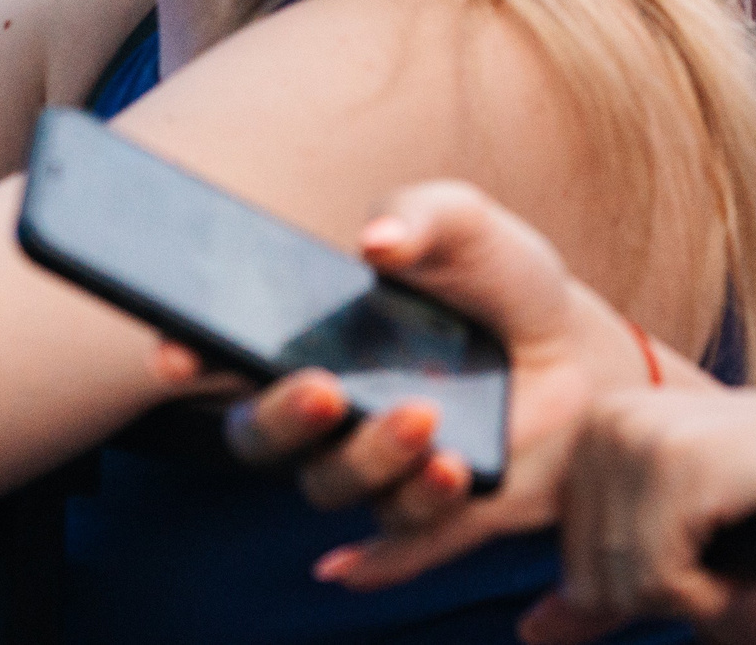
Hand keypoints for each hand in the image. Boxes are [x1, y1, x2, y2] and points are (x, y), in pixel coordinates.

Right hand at [159, 182, 670, 591]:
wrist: (580, 352)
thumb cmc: (498, 281)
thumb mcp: (465, 226)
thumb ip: (421, 214)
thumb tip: (378, 238)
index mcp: (303, 337)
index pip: (217, 356)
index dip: (183, 358)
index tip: (175, 355)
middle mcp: (319, 412)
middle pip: (256, 438)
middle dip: (279, 418)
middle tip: (323, 389)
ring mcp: (368, 467)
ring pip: (331, 486)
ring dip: (370, 458)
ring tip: (429, 419)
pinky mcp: (425, 514)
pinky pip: (397, 542)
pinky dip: (403, 537)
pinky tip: (446, 478)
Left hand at [521, 390, 755, 642]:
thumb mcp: (678, 541)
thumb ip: (605, 583)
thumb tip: (532, 632)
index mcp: (596, 428)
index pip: (575, 561)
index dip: (645, 582)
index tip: (702, 547)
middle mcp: (606, 421)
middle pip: (592, 577)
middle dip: (668, 590)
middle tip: (727, 549)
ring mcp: (639, 437)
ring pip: (622, 583)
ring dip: (693, 593)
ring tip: (738, 545)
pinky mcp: (678, 464)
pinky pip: (660, 580)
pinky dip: (710, 593)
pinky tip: (744, 555)